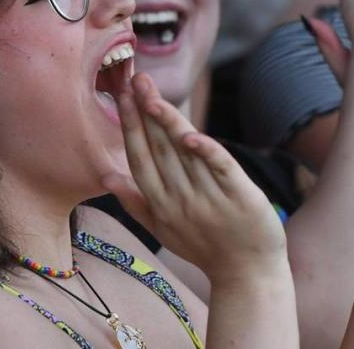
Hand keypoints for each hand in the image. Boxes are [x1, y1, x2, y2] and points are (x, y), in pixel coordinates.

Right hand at [104, 73, 286, 280]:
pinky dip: (205, 151)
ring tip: (153, 93)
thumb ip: (135, 202)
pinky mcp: (239, 195)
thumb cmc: (204, 247)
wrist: (248, 274)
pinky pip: (220, 168)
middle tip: (136, 79)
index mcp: (161, 205)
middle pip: (158, 150)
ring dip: (167, 122)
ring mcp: (210, 198)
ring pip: (184, 154)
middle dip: (145, 112)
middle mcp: (180, 200)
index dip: (131, 126)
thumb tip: (106, 177)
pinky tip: (190, 135)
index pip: (140, 159)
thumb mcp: (163, 229)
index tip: (123, 96)